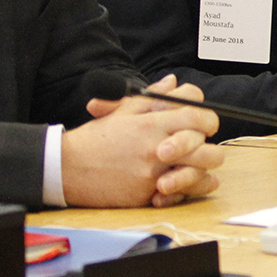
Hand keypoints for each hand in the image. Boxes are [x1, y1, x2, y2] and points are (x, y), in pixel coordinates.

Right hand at [66, 75, 222, 206]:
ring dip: (201, 170)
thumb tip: (173, 81)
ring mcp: (154, 174)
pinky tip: (181, 182)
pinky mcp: (147, 194)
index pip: (198, 116)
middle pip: (207, 149)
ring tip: (192, 166)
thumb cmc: (96, 139)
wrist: (67, 168)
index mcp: (152, 124)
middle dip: (209, 147)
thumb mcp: (122, 110)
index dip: (207, 119)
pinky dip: (187, 189)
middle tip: (199, 147)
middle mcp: (157, 149)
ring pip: (200, 174)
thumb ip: (153, 96)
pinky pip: (183, 194)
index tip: (203, 124)